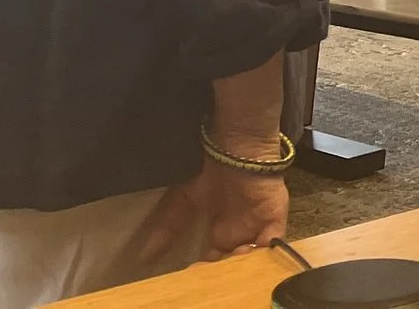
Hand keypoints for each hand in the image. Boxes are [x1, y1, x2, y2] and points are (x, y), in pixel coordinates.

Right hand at [140, 161, 287, 263]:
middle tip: (210, 274)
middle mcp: (242, 231)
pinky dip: (261, 251)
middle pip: (236, 261)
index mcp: (223, 231)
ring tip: (225, 263)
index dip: (208, 271)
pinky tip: (243, 252)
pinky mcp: (274, 215)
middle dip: (224, 270)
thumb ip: (168, 228)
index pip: (217, 261)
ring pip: (255, 255)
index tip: (193, 274)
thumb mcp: (184, 201)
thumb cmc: (210, 167)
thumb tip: (144, 256)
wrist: (234, 144)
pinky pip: (273, 241)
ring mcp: (260, 224)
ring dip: (240, 262)